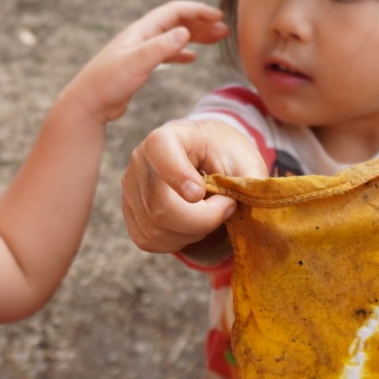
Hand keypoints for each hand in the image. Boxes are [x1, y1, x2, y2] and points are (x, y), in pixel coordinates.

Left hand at [60, 0, 227, 122]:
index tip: (219, 17)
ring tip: (216, 40)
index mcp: (142, 31)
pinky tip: (191, 59)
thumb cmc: (108, 83)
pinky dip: (180, 52)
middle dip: (201, 23)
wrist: (88, 104)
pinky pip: (165, 53)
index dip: (198, 11)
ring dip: (195, 36)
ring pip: (173, 37)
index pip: (175, 12)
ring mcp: (140, 51)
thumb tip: (185, 31)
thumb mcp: (137, 63)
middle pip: (177, 22)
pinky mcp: (139, 67)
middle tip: (225, 30)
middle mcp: (142, 37)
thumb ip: (161, 47)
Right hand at [120, 119, 267, 253]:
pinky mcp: (130, 213)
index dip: (177, 175)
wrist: (206, 160)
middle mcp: (140, 160)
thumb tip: (238, 210)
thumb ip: (249, 183)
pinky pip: (149, 240)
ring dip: (192, 233)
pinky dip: (176, 242)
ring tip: (210, 215)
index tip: (199, 193)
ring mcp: (130, 187)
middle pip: (160, 206)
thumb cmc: (226, 156)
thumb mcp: (246, 160)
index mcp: (169, 136)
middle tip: (226, 208)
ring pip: (155, 229)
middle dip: (201, 220)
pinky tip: (192, 227)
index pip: (160, 150)